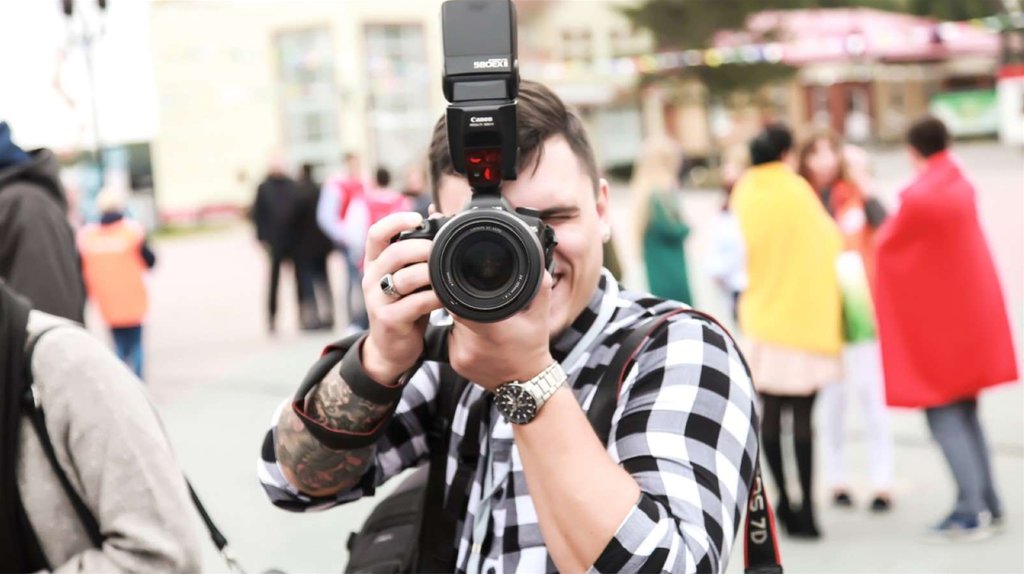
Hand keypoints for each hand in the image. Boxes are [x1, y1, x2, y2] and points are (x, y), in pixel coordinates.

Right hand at [361, 212, 443, 384]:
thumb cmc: (403, 306)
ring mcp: (377, 300)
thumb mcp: (406, 277)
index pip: (375, 234)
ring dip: (429, 273)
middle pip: (393, 252)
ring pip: (404, 278)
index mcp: (374, 263)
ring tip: (445, 273)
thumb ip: (416, 252)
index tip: (417, 218)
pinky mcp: (389, 320)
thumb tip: (436, 214)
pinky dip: (434, 297)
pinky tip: (446, 297)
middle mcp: (371, 279)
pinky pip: (415, 303)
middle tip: (441, 251)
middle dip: (421, 248)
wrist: (391, 348)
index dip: (395, 221)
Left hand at [448, 272, 554, 391]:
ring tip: (486, 328)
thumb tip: (539, 266)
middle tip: (486, 311)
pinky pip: (453, 341)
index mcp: (492, 329)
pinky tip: (480, 342)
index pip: (461, 303)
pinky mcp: (457, 364)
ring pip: (454, 326)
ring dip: (465, 322)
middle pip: (458, 312)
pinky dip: (463, 337)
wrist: (526, 385)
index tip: (469, 287)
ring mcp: (462, 356)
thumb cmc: (532, 349)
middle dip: (469, 307)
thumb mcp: (540, 317)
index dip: (461, 292)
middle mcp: (472, 344)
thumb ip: (539, 288)